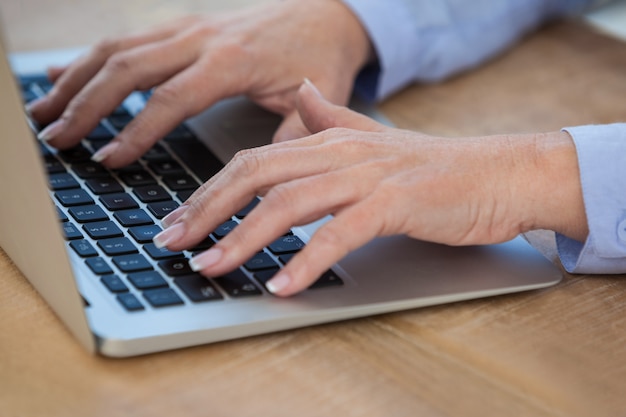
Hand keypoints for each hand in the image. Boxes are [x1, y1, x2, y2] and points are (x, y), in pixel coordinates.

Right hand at [29, 0, 371, 167]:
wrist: (329, 14)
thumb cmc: (322, 58)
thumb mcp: (316, 100)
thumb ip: (291, 137)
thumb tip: (264, 181)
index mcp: (233, 61)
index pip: (172, 99)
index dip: (136, 131)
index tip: (107, 159)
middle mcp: (203, 38)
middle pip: (128, 68)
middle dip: (87, 105)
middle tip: (57, 139)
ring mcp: (190, 28)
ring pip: (119, 48)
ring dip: (77, 79)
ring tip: (45, 111)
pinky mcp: (185, 26)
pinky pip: (128, 38)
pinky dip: (92, 58)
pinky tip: (65, 74)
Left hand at [153, 80, 587, 295]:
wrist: (500, 173)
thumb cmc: (435, 168)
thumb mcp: (375, 142)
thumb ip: (333, 120)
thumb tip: (303, 95)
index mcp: (328, 141)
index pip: (252, 162)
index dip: (209, 191)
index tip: (179, 221)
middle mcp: (339, 152)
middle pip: (257, 176)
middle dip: (208, 211)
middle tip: (173, 244)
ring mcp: (367, 176)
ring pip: (289, 204)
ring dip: (244, 239)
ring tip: (212, 268)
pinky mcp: (395, 203)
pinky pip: (340, 234)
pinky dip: (307, 260)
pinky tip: (283, 286)